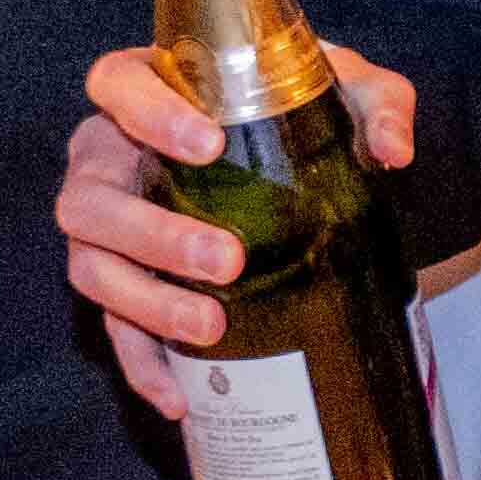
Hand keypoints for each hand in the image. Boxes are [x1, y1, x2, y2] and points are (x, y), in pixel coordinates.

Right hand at [56, 43, 417, 404]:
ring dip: (145, 303)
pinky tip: (180, 397)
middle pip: (89, 196)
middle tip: (228, 261)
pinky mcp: (119, 284)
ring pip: (90, 266)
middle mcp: (106, 157)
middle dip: (154, 235)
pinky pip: (113, 328)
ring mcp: (103, 226)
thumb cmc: (297, 109)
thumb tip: (392, 151)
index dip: (148, 114)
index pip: (114, 82)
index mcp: (145, 89)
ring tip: (212, 327)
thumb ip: (377, 104)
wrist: (290, 159)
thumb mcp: (345, 91)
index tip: (209, 146)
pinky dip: (142, 365)